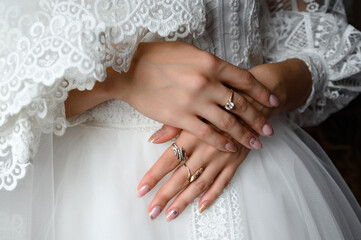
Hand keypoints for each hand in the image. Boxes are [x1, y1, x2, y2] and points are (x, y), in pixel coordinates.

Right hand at [106, 42, 278, 151]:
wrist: (127, 69)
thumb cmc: (156, 57)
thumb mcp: (188, 52)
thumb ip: (209, 64)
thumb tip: (224, 73)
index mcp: (210, 63)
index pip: (244, 80)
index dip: (261, 92)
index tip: (272, 102)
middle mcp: (207, 82)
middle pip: (241, 103)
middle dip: (258, 118)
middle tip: (269, 129)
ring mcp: (194, 101)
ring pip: (228, 122)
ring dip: (245, 134)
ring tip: (257, 143)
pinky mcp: (180, 117)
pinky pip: (208, 133)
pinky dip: (222, 142)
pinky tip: (231, 147)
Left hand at [136, 58, 312, 219]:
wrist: (252, 99)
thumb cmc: (218, 100)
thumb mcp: (195, 105)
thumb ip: (173, 124)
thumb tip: (153, 138)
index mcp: (193, 134)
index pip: (169, 160)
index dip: (154, 176)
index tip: (141, 190)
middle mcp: (206, 149)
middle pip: (182, 177)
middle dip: (165, 195)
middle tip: (152, 212)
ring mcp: (222, 158)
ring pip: (200, 183)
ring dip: (185, 200)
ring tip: (171, 214)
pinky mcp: (235, 161)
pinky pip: (223, 181)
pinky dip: (213, 195)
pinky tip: (201, 207)